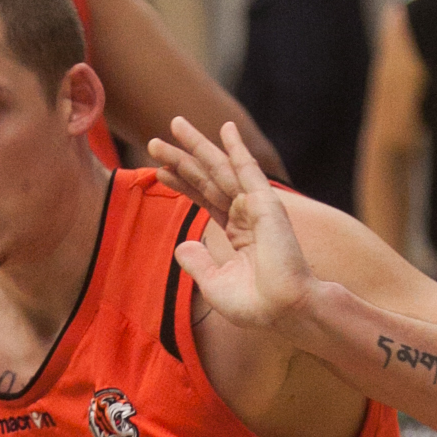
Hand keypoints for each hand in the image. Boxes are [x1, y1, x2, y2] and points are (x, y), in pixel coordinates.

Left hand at [148, 118, 313, 331]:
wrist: (283, 311)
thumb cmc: (255, 305)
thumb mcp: (215, 284)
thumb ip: (198, 263)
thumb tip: (180, 247)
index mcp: (237, 233)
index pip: (203, 199)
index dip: (181, 183)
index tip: (158, 170)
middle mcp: (245, 215)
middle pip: (206, 179)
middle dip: (181, 158)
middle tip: (154, 141)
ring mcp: (256, 207)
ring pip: (219, 170)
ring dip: (196, 147)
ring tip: (173, 125)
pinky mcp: (266, 204)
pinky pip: (248, 170)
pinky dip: (237, 148)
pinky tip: (225, 128)